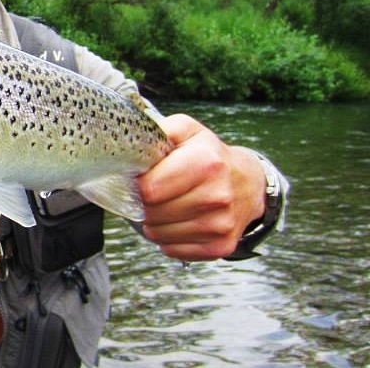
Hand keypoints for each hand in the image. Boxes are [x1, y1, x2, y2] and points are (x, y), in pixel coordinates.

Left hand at [137, 114, 266, 260]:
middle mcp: (216, 196)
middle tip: (155, 192)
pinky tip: (178, 221)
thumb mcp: (188, 131)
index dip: (138, 184)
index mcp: (206, 163)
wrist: (247, 183)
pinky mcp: (220, 247)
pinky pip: (173, 250)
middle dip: (145, 203)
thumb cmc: (210, 156)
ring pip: (158, 234)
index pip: (149, 188)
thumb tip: (133, 144)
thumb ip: (160, 131)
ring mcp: (220, 225)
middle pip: (151, 212)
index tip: (142, 178)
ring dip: (154, 222)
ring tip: (167, 205)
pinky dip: (168, 239)